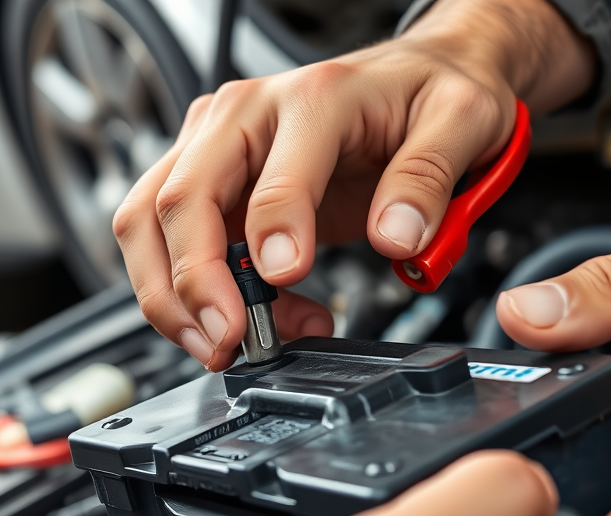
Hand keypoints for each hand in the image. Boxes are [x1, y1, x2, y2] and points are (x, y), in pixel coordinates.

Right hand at [113, 0, 593, 369]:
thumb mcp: (461, 122)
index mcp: (310, 100)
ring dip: (172, 296)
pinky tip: (253, 318)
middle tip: (228, 343)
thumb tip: (397, 238)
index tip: (285, 285)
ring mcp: (216, 146)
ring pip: (149, 222)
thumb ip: (428, 180)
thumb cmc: (429, 94)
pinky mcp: (211, 179)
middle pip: (177, 202)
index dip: (270, 240)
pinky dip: (192, 291)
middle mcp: (244, 116)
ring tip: (225, 345)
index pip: (268, 179)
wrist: (415, 75)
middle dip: (191, 287)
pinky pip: (171, 240)